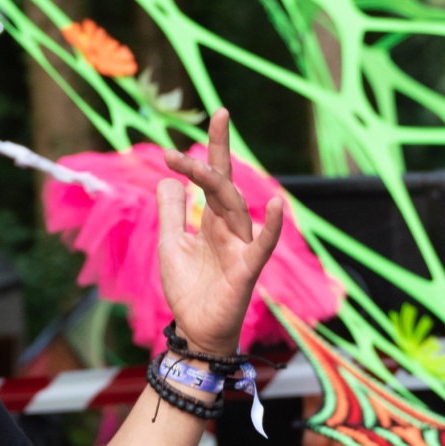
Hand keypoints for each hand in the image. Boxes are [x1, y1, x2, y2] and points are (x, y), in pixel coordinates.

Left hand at [157, 109, 285, 355]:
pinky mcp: (247, 270)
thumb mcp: (171, 244)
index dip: (217, 146)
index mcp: (214, 220)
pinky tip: (276, 204)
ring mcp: (241, 247)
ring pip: (233, 207)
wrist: (195, 332)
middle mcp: (231, 228)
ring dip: (214, 185)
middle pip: (224, 184)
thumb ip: (172, 212)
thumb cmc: (189, 290)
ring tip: (194, 167)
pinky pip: (262, 245)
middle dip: (208, 161)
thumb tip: (168, 180)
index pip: (217, 176)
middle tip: (176, 152)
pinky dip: (271, 226)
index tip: (218, 113)